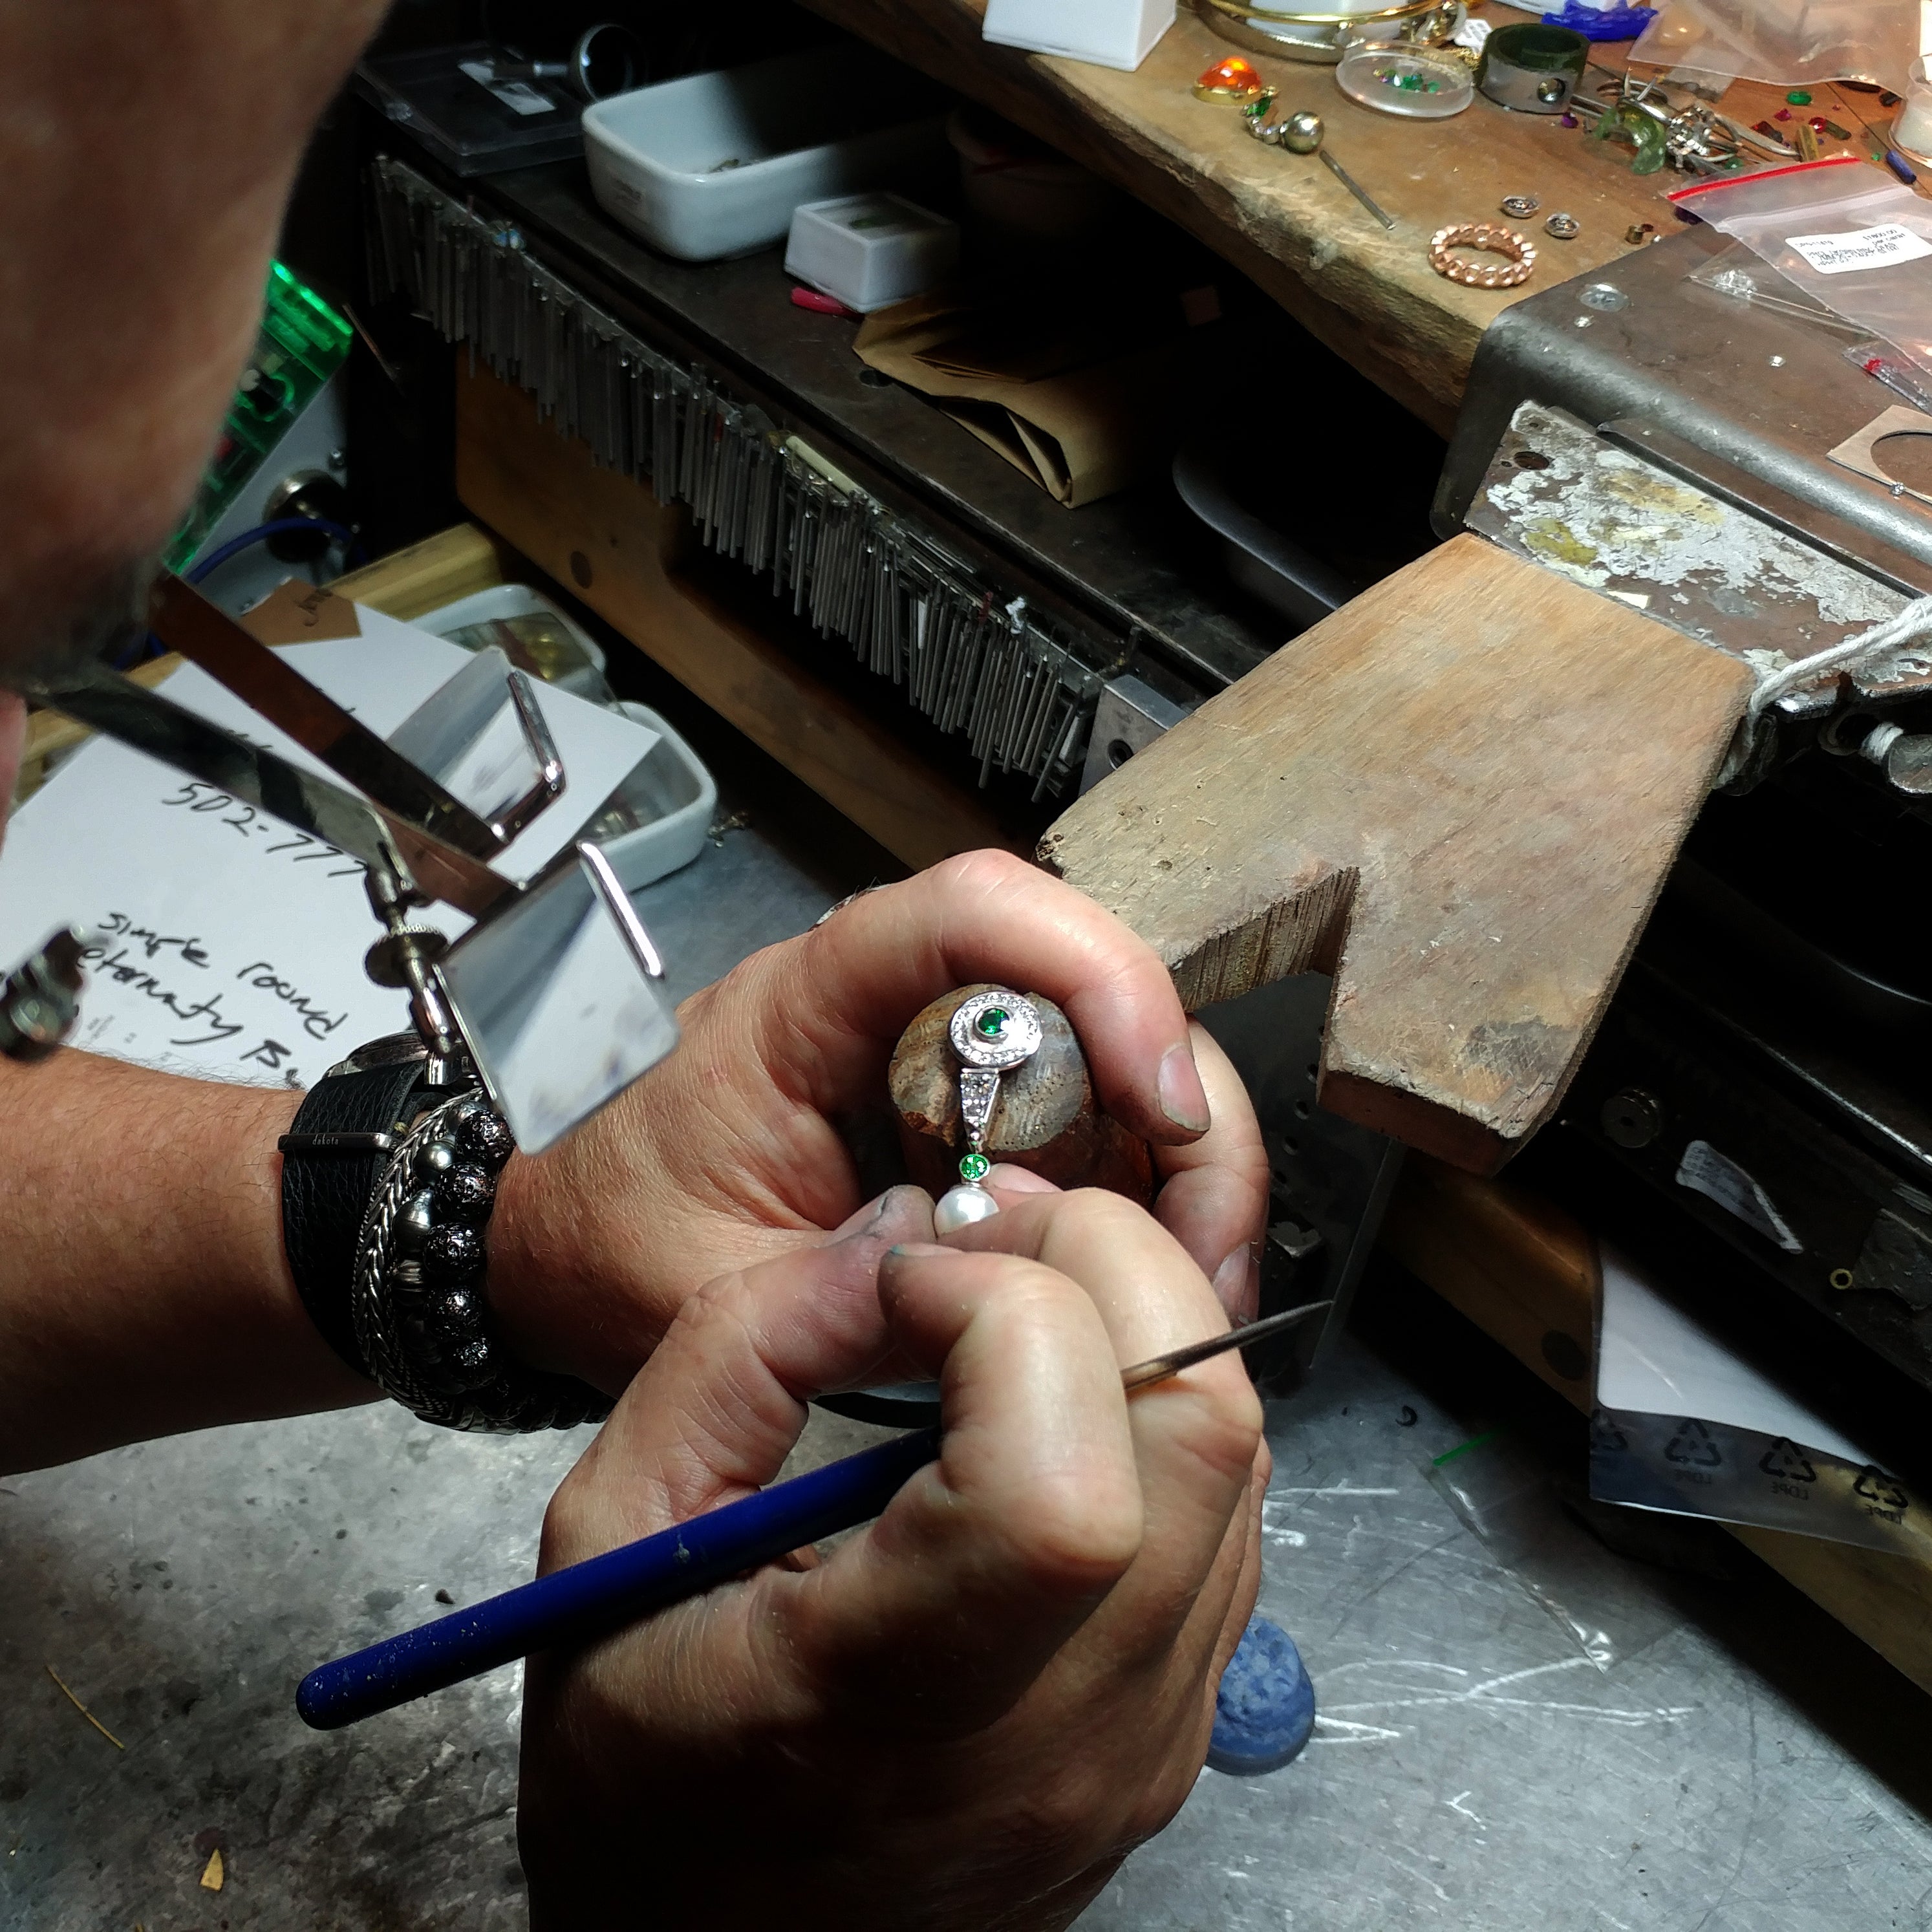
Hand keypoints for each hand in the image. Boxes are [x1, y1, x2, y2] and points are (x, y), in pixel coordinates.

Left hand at [491, 850, 1269, 1389]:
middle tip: (1205, 1236)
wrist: (553, 1244)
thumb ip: (850, 1287)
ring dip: (1179, 1162)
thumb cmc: (606, 1235)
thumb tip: (1008, 1290)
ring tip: (1190, 1283)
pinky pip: (1089, 1132)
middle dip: (1176, 1099)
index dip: (1093, 971)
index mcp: (809, 1005)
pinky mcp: (968, 1124)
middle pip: (1086, 987)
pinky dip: (1142, 1201)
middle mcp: (895, 1009)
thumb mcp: (711, 1289)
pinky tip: (1148, 1284)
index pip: (972, 909)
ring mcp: (941, 1064)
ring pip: (1110, 1061)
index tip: (1156, 1094)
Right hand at [517, 1183, 1265, 1931]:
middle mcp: (1067, 1736)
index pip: (1062, 1492)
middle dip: (1102, 1264)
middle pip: (1201, 1429)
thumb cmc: (647, 1772)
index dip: (1000, 1317)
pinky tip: (1041, 1405)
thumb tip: (906, 1242)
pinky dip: (1150, 1409)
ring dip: (1134, 1324)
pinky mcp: (1176, 1732)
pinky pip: (1226, 1517)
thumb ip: (742, 1350)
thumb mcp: (609, 1534)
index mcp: (893, 1705)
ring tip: (1003, 1312)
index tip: (899, 1288)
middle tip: (981, 1246)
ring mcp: (1147, 1741)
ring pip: (1239, 1456)